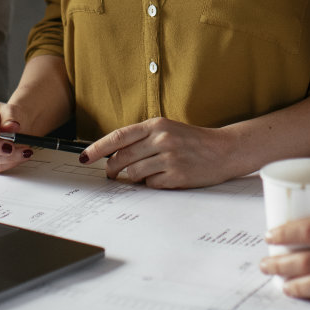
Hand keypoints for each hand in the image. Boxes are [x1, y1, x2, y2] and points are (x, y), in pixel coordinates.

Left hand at [80, 118, 243, 188]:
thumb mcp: (167, 130)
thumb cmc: (192, 141)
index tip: (85, 157)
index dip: (98, 148)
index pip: (118, 136)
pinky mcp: (177, 176)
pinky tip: (159, 179)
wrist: (223, 150)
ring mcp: (169, 158)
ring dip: (130, 178)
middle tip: (110, 174)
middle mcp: (161, 139)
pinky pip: (150, 185)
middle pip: (122, 157)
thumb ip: (142, 139)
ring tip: (138, 176)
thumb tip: (114, 155)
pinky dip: (149, 184)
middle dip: (111, 168)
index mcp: (156, 125)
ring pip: (133, 173)